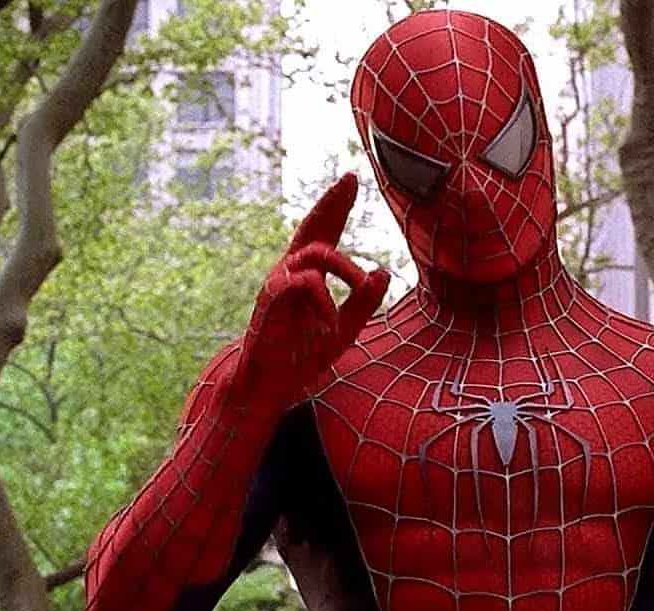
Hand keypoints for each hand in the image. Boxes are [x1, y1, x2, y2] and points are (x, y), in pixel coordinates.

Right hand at [242, 173, 389, 386]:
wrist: (271, 388)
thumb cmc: (302, 358)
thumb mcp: (345, 329)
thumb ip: (364, 303)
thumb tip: (383, 271)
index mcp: (309, 278)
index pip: (324, 234)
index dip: (336, 206)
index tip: (350, 179)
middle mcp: (292, 274)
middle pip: (312, 227)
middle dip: (331, 203)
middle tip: (350, 180)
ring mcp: (279, 285)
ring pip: (314, 253)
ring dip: (345, 268)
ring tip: (357, 287)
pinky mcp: (270, 301)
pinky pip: (303, 283)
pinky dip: (324, 299)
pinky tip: (330, 323)